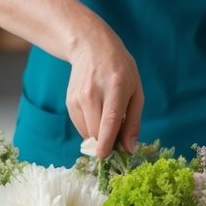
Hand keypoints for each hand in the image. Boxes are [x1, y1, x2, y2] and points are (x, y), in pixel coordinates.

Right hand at [66, 27, 143, 158]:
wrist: (91, 48)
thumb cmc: (120, 70)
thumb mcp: (136, 91)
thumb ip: (133, 122)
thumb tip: (129, 149)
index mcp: (115, 88)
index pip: (110, 121)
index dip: (107, 142)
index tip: (106, 158)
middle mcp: (93, 93)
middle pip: (97, 132)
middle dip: (107, 143)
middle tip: (119, 139)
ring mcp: (78, 98)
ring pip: (88, 132)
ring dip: (99, 135)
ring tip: (107, 118)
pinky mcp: (69, 102)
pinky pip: (81, 127)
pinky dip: (90, 128)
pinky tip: (97, 113)